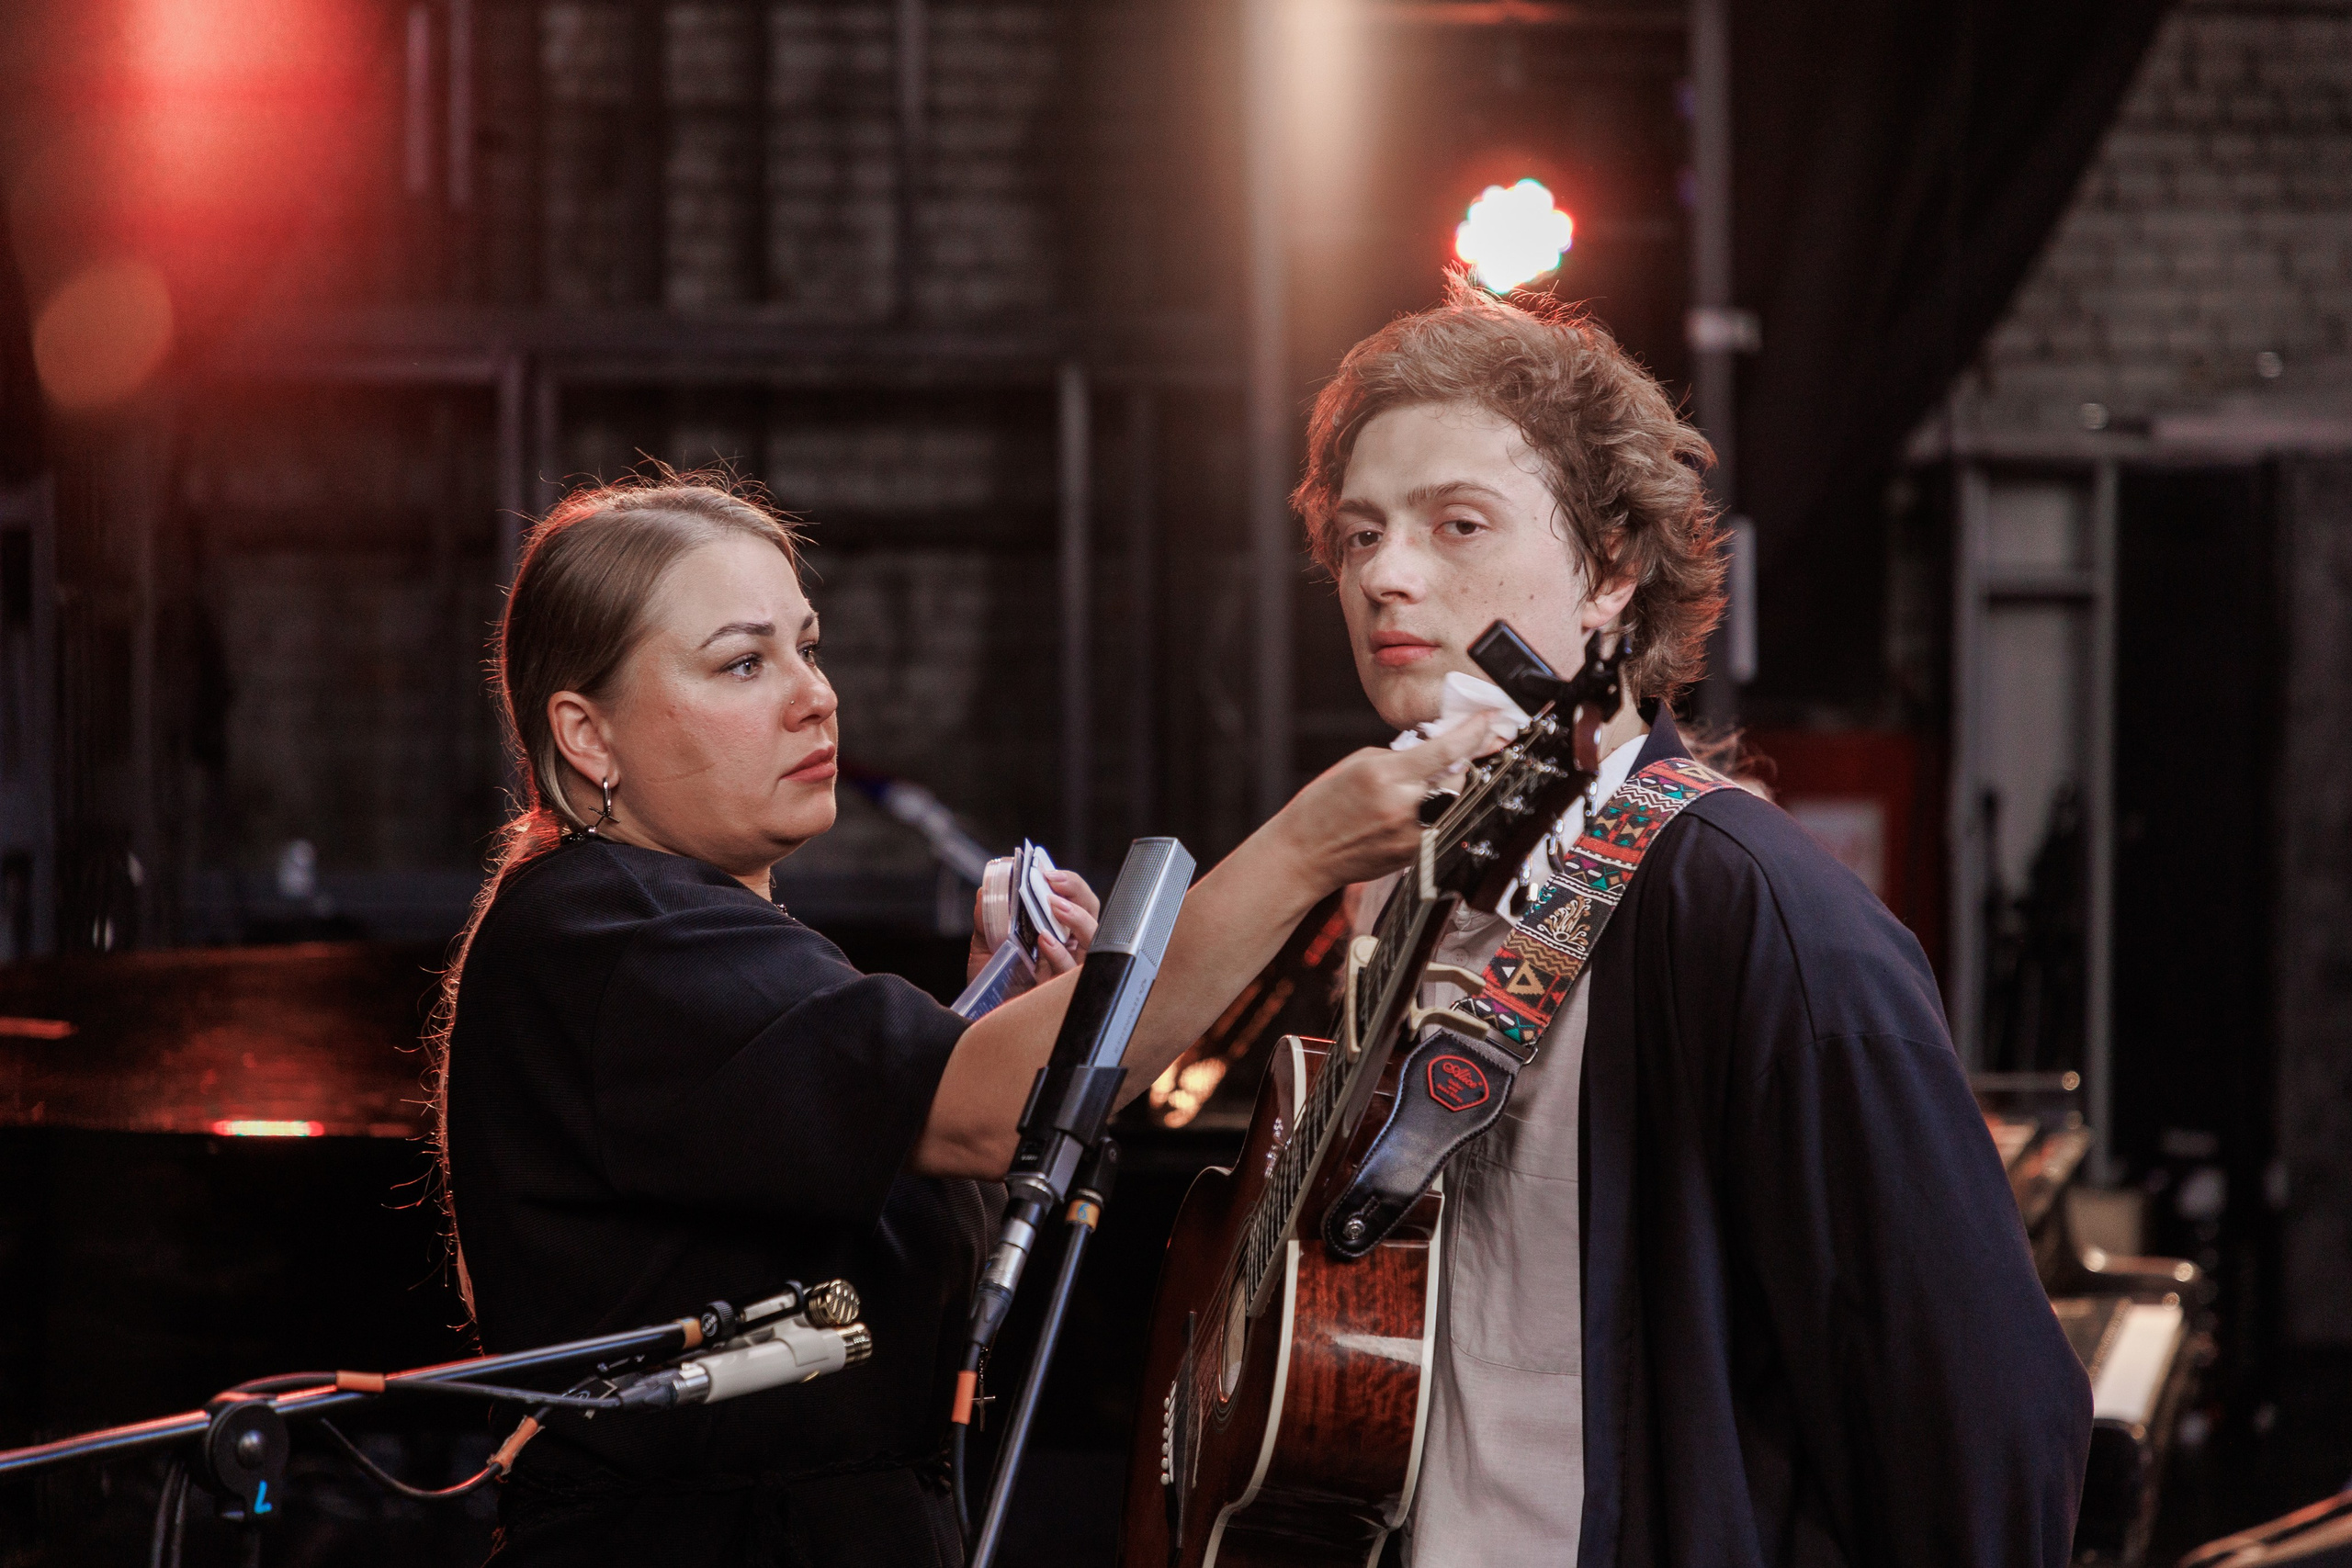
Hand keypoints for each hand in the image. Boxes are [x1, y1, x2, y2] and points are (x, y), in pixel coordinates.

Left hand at [966, 867, 1101, 981]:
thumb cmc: (992, 984)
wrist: (981, 1019)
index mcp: (1056, 931)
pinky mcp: (1062, 993)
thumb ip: (987, 918)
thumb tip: (986, 890)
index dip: (1067, 882)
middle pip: (1092, 914)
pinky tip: (1045, 941)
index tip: (1047, 870)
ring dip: (1077, 918)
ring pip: (1094, 941)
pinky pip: (1072, 972)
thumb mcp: (985, 945)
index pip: (1074, 900)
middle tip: (1053, 882)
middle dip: (1077, 893)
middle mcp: (1069, 949)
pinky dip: (1060, 954)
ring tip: (1054, 905)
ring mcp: (1069, 971)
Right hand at [1267, 711, 1505, 892]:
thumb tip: (1436, 751)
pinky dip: (1436, 812)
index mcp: (1384, 776)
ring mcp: (1411, 835)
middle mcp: (1402, 806)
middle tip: (1455, 753)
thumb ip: (1400, 756)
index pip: (1445, 750)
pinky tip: (1414, 809)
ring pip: (1454, 803)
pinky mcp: (1413, 856)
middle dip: (1462, 761)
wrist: (1303, 855)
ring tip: (1423, 785)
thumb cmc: (1322, 806)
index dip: (1473, 731)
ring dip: (1449, 788)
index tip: (1489, 717)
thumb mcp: (1357, 765)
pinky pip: (1440, 825)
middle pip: (1459, 777)